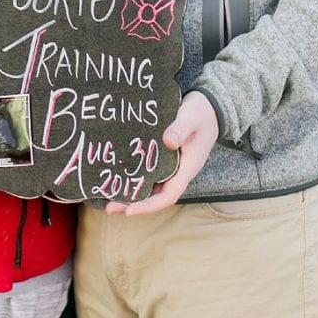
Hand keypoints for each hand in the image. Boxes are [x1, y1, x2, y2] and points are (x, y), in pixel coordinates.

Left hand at [105, 91, 218, 215]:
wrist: (209, 106)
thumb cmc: (201, 112)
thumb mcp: (191, 118)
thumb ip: (180, 129)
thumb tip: (168, 142)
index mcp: (188, 168)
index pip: (169, 196)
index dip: (149, 205)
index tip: (129, 210)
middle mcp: (179, 172)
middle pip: (156, 196)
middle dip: (134, 204)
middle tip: (110, 208)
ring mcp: (172, 166)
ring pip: (152, 186)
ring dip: (132, 193)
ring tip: (108, 197)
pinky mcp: (165, 158)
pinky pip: (150, 174)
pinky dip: (135, 178)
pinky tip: (118, 176)